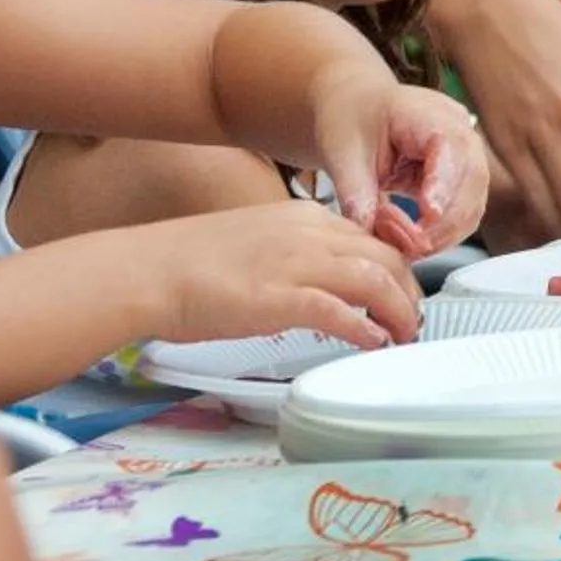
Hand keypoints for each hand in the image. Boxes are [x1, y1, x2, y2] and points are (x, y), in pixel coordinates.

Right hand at [148, 200, 422, 349]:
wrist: (146, 270)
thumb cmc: (189, 262)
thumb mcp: (257, 242)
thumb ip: (294, 255)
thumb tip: (320, 286)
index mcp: (302, 217)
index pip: (372, 236)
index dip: (398, 266)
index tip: (405, 289)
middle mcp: (307, 233)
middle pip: (386, 256)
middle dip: (409, 290)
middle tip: (413, 318)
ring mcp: (294, 264)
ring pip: (375, 280)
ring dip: (399, 311)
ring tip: (404, 334)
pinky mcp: (277, 298)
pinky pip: (340, 312)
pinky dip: (366, 329)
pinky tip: (373, 343)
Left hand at [304, 64, 486, 251]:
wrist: (356, 110)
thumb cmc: (351, 120)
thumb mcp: (342, 154)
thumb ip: (356, 193)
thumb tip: (368, 232)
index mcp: (428, 114)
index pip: (451, 147)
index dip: (444, 183)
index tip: (428, 214)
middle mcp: (458, 133)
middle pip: (472, 181)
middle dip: (444, 222)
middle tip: (408, 246)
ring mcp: (465, 157)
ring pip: (473, 204)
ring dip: (444, 234)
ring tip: (405, 245)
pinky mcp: (461, 180)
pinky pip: (464, 213)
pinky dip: (443, 234)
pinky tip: (415, 240)